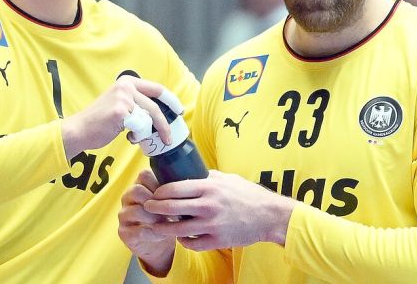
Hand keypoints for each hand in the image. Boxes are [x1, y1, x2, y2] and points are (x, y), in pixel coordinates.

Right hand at [61, 75, 172, 158]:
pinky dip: (137, 136)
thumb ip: (137, 103)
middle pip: (155, 106)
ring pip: (148, 119)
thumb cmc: (100, 121)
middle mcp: (125, 85)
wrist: (80, 130)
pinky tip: (128, 137)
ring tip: (135, 137)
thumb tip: (159, 114)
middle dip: (164, 124)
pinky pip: (140, 127)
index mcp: (127, 81)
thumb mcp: (120, 103)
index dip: (171, 100)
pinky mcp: (121, 111)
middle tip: (169, 138)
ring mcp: (123, 97)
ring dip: (146, 133)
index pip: (157, 89)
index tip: (179, 110)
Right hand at [118, 170, 175, 275]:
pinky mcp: (123, 232)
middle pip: (137, 190)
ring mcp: (123, 214)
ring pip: (136, 210)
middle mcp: (128, 197)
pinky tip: (161, 235)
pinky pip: (137, 231)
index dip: (159, 184)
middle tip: (170, 212)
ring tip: (166, 224)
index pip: (144, 174)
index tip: (172, 196)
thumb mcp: (170, 203)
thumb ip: (172, 192)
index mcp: (139, 185)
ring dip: (154, 218)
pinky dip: (152, 234)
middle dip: (157, 202)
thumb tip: (185, 187)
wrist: (158, 244)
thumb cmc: (166, 218)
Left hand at [145, 170, 294, 250]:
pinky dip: (183, 241)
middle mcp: (208, 206)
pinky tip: (181, 237)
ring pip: (177, 229)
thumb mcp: (227, 178)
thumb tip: (189, 172)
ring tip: (157, 225)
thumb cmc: (248, 195)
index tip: (153, 193)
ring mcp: (212, 225)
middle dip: (154, 208)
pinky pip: (192, 243)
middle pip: (170, 208)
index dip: (159, 192)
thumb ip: (207, 177)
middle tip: (147, 207)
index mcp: (209, 188)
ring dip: (163, 228)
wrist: (269, 216)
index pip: (173, 188)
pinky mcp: (217, 240)